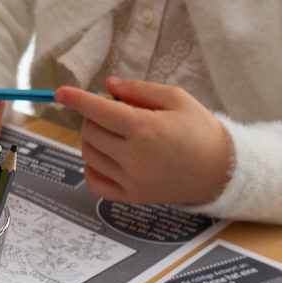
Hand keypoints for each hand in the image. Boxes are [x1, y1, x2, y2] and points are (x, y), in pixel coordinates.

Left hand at [55, 77, 233, 205]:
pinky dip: (93, 167)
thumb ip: (139, 91)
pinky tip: (106, 157)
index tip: (60, 92)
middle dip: (94, 116)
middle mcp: (134, 156)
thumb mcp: (176, 99)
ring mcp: (132, 179)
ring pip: (89, 154)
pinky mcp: (133, 196)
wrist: (221, 170)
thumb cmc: (200, 130)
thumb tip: (108, 86)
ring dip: (93, 139)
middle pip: (90, 131)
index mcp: (145, 129)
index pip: (98, 111)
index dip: (76, 99)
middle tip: (115, 113)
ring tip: (116, 133)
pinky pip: (95, 182)